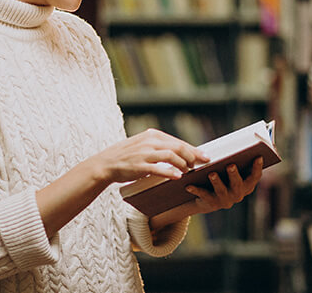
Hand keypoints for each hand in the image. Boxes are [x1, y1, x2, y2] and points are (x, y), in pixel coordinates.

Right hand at [89, 129, 209, 184]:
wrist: (106, 163)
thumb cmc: (127, 155)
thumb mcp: (143, 144)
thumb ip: (159, 146)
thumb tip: (180, 152)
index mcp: (152, 135)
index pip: (178, 141)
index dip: (194, 149)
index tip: (205, 156)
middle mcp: (150, 142)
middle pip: (178, 147)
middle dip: (192, 156)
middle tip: (199, 165)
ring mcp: (144, 153)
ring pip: (171, 156)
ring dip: (183, 164)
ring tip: (189, 171)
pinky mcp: (139, 166)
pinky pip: (158, 168)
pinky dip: (170, 172)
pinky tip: (178, 177)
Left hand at [184, 157, 263, 213]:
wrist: (207, 199)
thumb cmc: (221, 178)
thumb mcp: (228, 171)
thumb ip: (233, 161)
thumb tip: (233, 144)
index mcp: (246, 186)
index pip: (254, 177)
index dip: (257, 168)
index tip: (258, 157)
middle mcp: (238, 194)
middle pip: (238, 184)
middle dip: (234, 174)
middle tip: (230, 165)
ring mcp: (225, 200)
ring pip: (221, 190)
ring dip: (217, 181)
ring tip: (211, 173)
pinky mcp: (212, 204)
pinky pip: (204, 195)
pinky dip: (196, 189)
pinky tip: (189, 185)